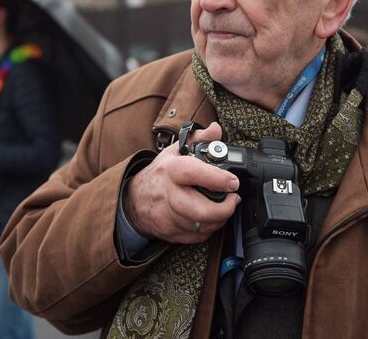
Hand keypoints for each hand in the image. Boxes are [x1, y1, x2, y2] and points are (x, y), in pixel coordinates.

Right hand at [125, 122, 240, 243]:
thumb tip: (216, 130)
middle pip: (200, 210)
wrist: (134, 200)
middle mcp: (168, 195)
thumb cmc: (159, 174)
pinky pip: (197, 236)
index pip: (193, 174)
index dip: (217, 179)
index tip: (233, 182)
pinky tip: (211, 218)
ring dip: (219, 218)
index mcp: (170, 170)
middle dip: (224, 208)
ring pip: (201, 226)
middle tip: (233, 199)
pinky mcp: (170, 233)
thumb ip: (199, 139)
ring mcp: (167, 216)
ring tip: (225, 207)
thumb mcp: (176, 151)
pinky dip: (209, 229)